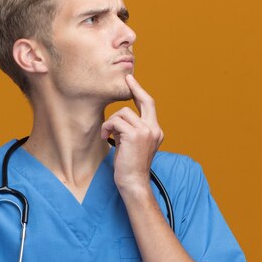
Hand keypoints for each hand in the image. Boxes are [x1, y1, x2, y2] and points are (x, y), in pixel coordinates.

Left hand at [100, 74, 163, 191]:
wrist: (133, 182)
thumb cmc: (130, 166)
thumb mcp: (134, 144)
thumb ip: (132, 129)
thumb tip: (120, 117)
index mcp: (156, 131)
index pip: (150, 106)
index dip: (140, 92)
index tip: (132, 81)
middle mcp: (154, 129)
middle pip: (145, 100)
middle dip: (135, 87)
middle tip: (127, 79)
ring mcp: (146, 131)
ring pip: (123, 113)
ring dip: (111, 122)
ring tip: (107, 134)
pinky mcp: (135, 135)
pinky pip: (116, 122)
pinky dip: (107, 128)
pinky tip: (106, 138)